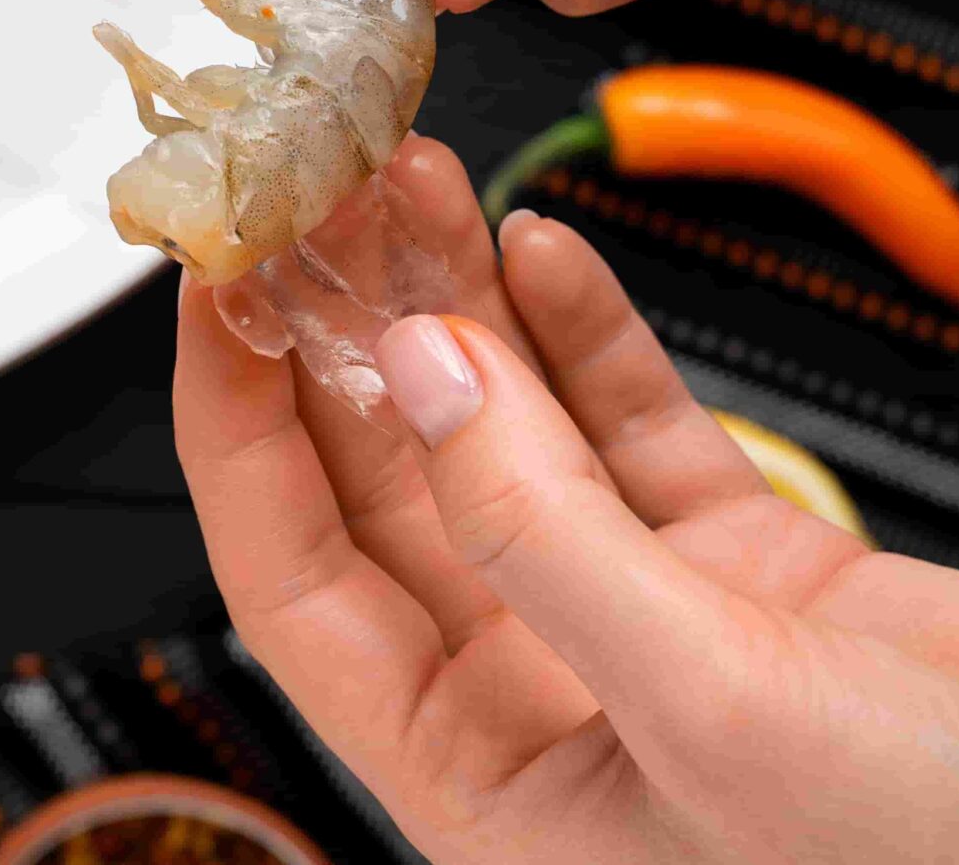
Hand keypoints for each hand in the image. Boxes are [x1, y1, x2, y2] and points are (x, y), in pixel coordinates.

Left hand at [176, 138, 958, 862]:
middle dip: (345, 329)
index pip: (292, 577)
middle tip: (317, 194)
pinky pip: (628, 428)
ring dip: (453, 307)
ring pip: (504, 431)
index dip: (234, 427)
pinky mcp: (748, 568)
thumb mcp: (714, 711)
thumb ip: (541, 533)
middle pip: (390, 478)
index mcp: (482, 779)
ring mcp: (641, 618)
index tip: (210, 293)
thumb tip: (415, 370)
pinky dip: (587, 335)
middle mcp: (541, 696)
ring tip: (408, 178)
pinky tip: (541, 247)